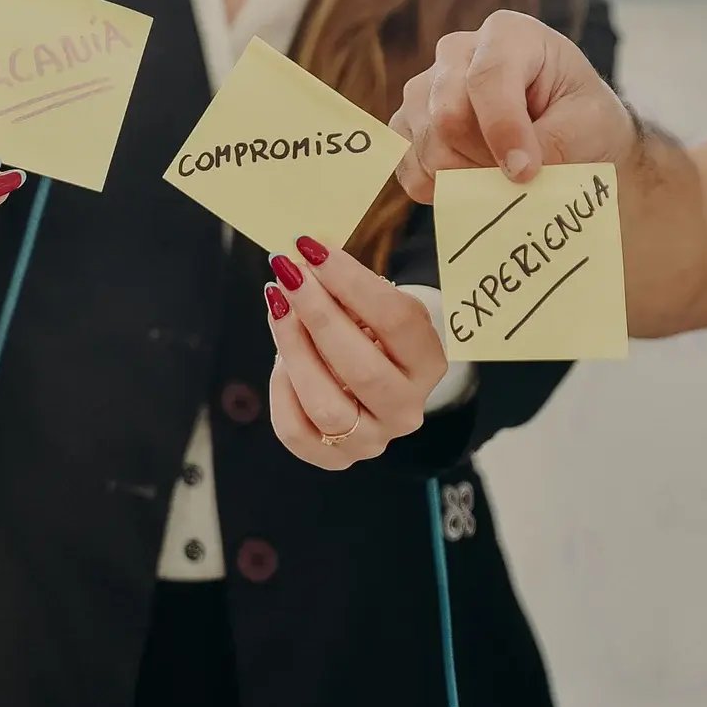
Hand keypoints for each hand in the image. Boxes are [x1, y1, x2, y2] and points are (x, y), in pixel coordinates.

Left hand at [266, 238, 445, 470]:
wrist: (377, 376)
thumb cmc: (373, 328)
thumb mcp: (375, 301)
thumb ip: (347, 283)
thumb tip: (304, 256)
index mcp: (429, 362)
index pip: (397, 320)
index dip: (351, 281)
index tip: (313, 247)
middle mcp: (407, 408)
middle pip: (362, 368)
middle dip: (317, 314)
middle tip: (287, 274)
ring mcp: (372, 440)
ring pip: (326, 405)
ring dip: (293, 349)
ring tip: (277, 306)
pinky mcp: (335, 458)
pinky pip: (295, 432)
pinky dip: (281, 390)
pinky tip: (280, 358)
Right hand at [391, 10, 631, 203]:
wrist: (572, 137)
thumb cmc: (584, 121)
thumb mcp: (589, 125)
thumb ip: (551, 145)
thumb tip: (509, 177)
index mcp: (508, 34)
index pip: (487, 77)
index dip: (502, 129)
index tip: (525, 172)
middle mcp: (456, 52)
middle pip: (446, 115)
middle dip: (483, 161)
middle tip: (520, 180)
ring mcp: (425, 88)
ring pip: (425, 146)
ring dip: (465, 178)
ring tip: (502, 177)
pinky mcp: (408, 125)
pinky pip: (407, 167)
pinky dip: (440, 189)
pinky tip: (473, 184)